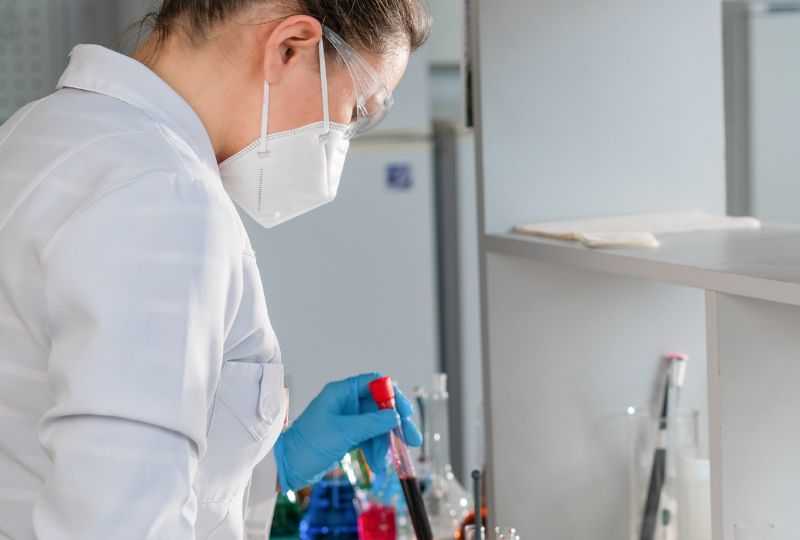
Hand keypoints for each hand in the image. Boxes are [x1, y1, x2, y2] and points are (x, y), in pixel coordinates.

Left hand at [274, 373, 421, 491]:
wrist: (288, 466)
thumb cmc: (308, 444)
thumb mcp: (342, 433)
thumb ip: (371, 423)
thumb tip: (395, 416)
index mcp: (342, 392)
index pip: (375, 383)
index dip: (393, 395)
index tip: (405, 412)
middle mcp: (347, 403)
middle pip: (380, 407)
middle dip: (395, 424)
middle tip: (411, 440)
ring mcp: (348, 420)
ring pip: (377, 426)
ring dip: (384, 444)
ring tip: (383, 464)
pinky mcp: (348, 435)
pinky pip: (369, 438)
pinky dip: (375, 450)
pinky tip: (378, 465)